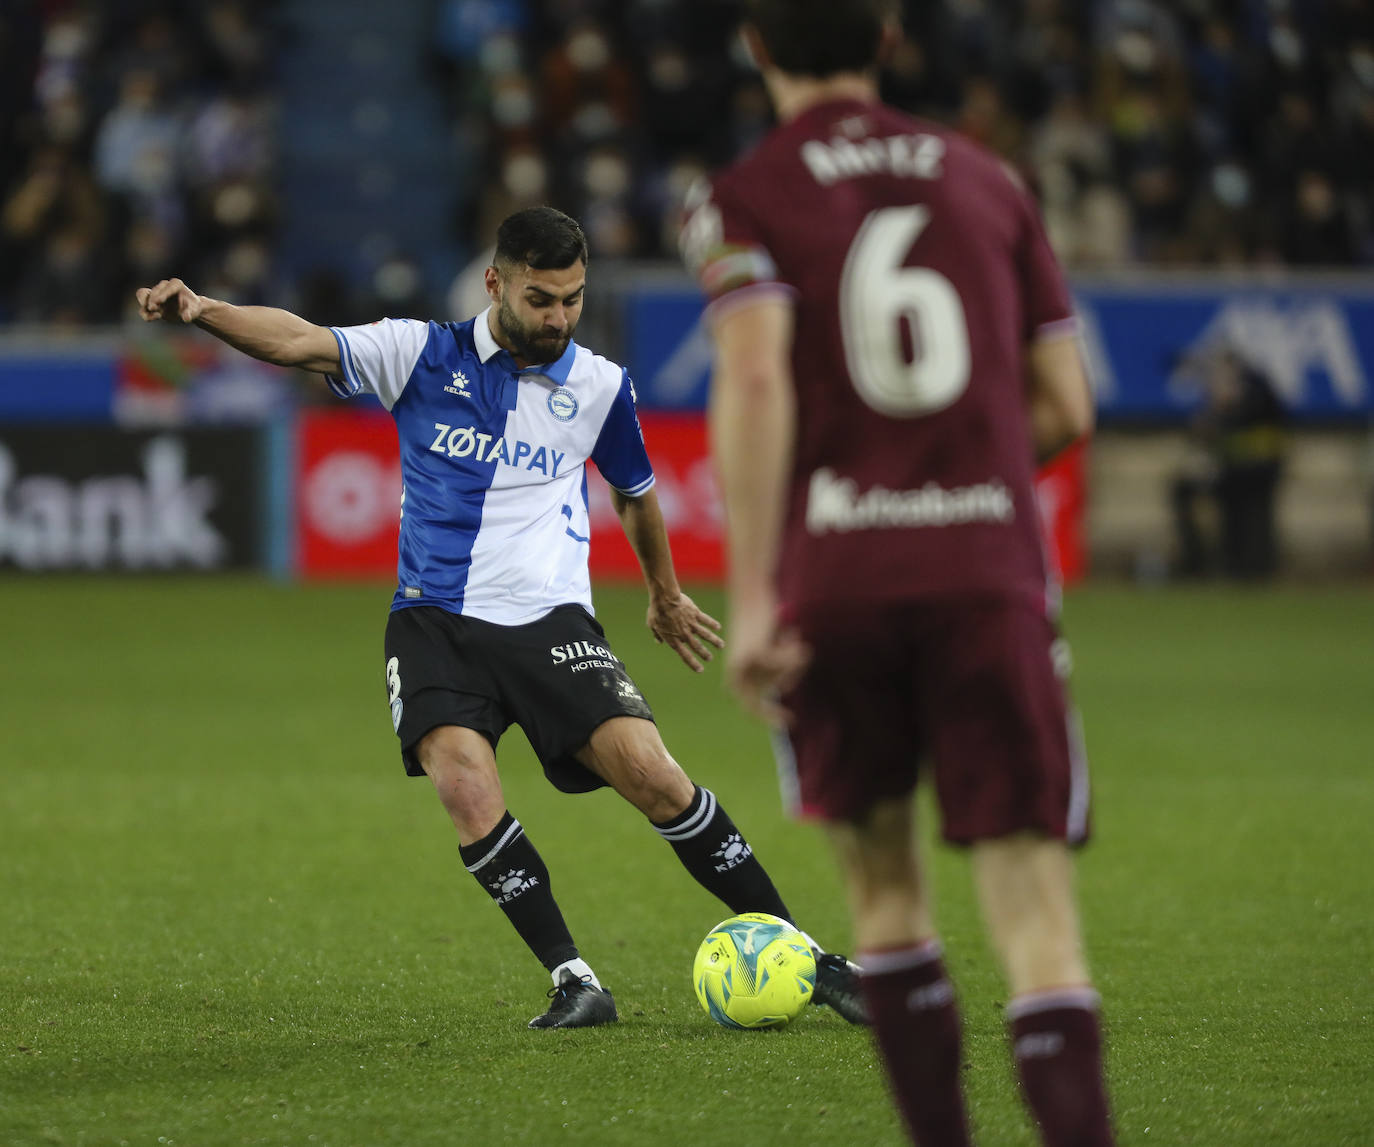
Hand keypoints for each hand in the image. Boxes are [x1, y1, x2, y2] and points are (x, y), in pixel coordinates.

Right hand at [135, 278, 203, 323]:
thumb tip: (186, 318)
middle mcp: (164, 286)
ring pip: (142, 293)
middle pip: (154, 291)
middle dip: (152, 299)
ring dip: (144, 303)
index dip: (162, 294)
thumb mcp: (194, 311)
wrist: (188, 311)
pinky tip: (153, 318)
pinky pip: (143, 306)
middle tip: (153, 308)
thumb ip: (190, 314)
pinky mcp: (151, 301)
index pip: (168, 287)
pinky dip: (145, 312)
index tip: (158, 301)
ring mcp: (156, 293)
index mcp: (176, 284)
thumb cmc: (193, 308)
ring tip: (151, 312)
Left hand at [646, 591, 724, 672]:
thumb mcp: (652, 625)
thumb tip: (658, 642)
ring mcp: (691, 624)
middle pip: (697, 647)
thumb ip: (657, 635)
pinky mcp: (695, 613)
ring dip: (714, 641)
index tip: (700, 670)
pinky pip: (706, 620)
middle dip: (705, 654)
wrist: (664, 599)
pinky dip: (712, 624)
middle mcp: (684, 634)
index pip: (685, 655)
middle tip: (710, 659)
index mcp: (674, 639)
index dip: (693, 663)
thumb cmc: (656, 611)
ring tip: (722, 646)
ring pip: (705, 635)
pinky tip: (718, 627)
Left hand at [725, 604, 810, 725]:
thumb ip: (773, 673)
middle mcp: (736, 674)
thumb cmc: (763, 625)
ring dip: (793, 663)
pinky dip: (792, 651)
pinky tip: (789, 635)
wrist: (752, 598)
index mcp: (736, 675)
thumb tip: (780, 689)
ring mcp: (745, 665)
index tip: (784, 724)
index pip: (748, 706)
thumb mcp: (769, 653)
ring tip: (790, 641)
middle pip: (755, 706)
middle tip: (790, 722)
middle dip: (772, 715)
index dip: (765, 716)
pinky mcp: (756, 654)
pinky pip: (786, 664)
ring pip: (781, 679)